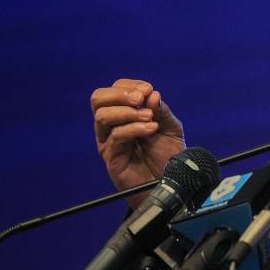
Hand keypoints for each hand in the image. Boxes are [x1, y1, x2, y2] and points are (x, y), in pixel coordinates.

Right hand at [91, 79, 184, 205]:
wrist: (170, 182)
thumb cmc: (168, 156)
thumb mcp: (170, 127)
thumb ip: (161, 110)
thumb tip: (152, 94)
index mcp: (125, 115)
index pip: (115, 90)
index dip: (129, 86)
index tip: (147, 89)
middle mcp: (112, 126)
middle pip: (98, 99)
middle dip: (119, 94)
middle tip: (140, 99)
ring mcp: (109, 142)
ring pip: (102, 116)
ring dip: (127, 112)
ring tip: (149, 117)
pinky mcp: (112, 158)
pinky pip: (115, 136)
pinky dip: (135, 128)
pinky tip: (151, 129)